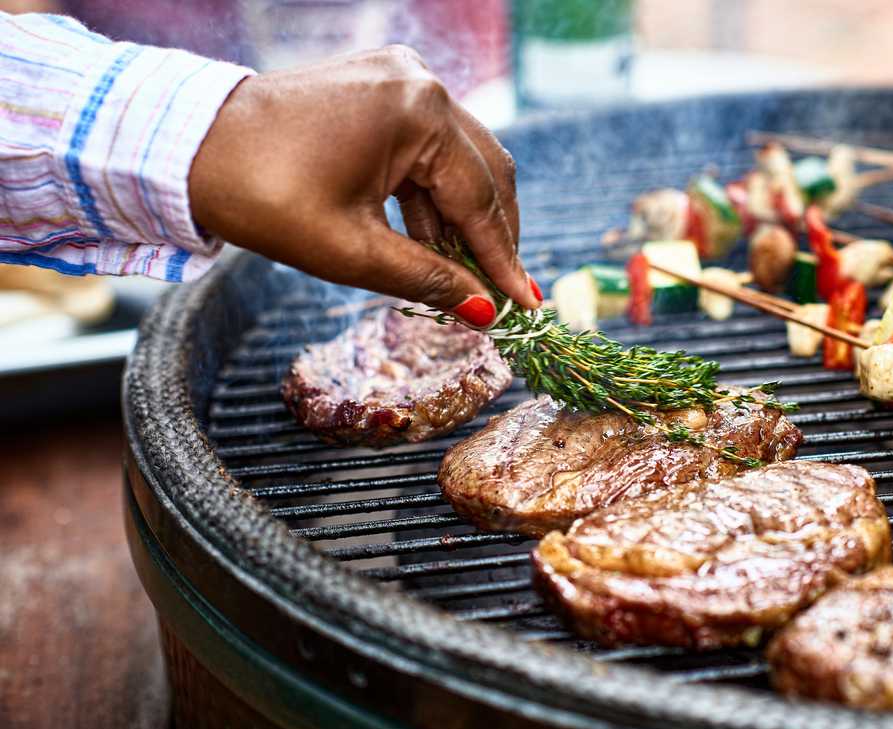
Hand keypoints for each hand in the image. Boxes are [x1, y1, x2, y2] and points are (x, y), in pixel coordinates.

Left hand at [188, 46, 539, 324]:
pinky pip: (427, 146)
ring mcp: (400, 78)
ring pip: (459, 160)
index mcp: (419, 113)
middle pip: (486, 170)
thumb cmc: (262, 195)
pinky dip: (432, 195)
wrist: (189, 149)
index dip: (504, 260)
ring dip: (463, 219)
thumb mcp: (352, 251)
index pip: (481, 199)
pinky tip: (432, 241)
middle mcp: (420, 83)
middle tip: (504, 292)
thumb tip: (482, 310)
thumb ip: (428, 279)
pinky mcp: (379, 86)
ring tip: (465, 276)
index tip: (527, 303)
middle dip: (494, 236)